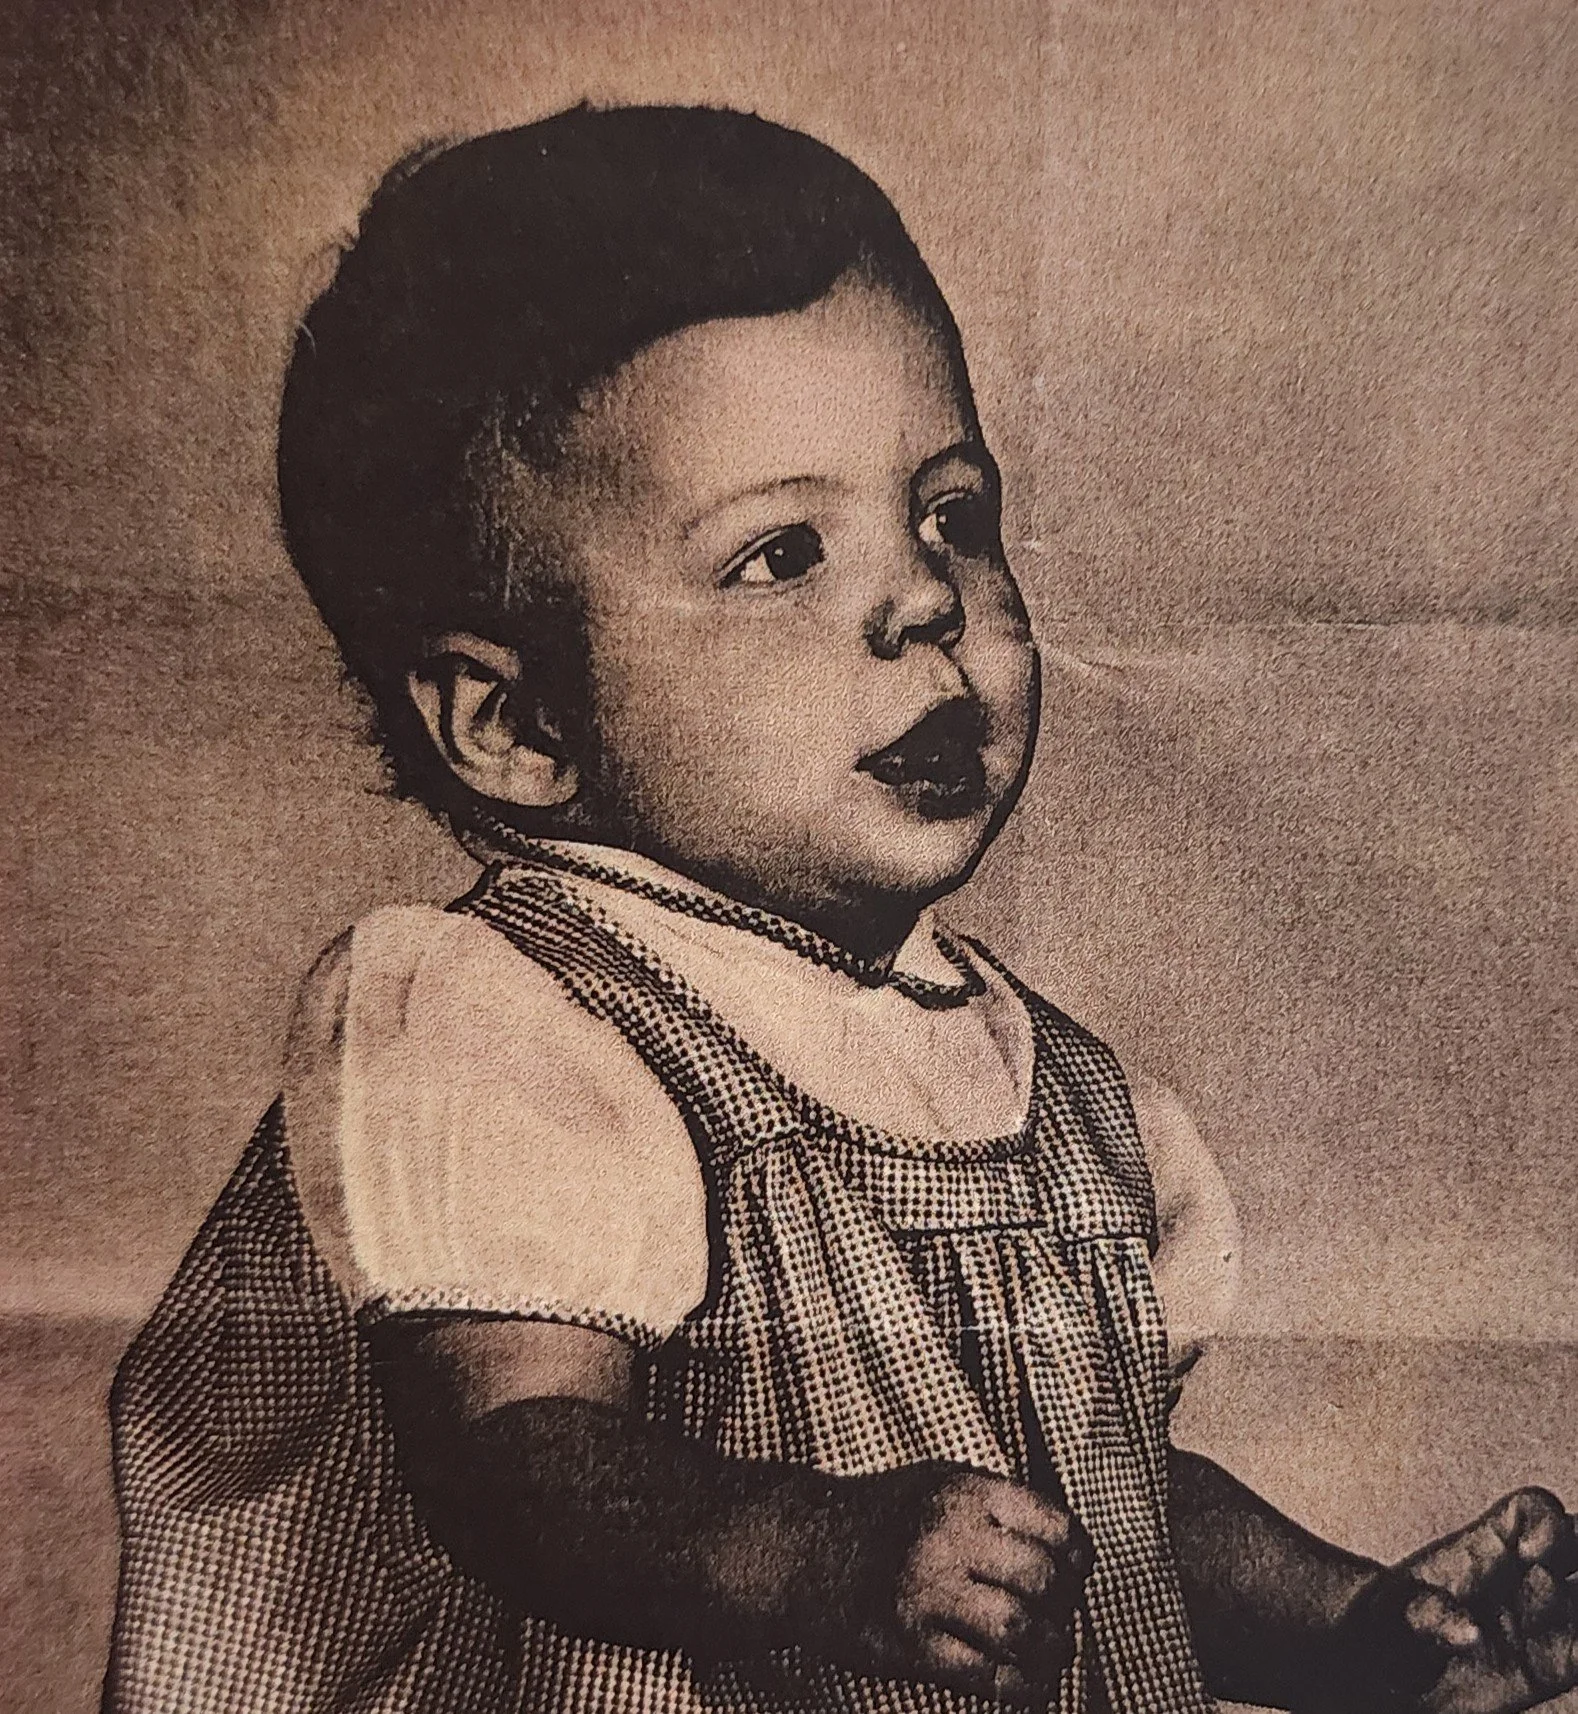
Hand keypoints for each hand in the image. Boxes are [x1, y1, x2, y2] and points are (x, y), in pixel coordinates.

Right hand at [872, 1470, 1091, 1699]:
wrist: (805, 1549)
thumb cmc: (886, 1517)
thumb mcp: (940, 1482)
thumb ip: (999, 1507)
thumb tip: (1070, 1553)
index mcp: (962, 1491)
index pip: (1053, 1525)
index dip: (1076, 1556)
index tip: (1073, 1573)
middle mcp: (946, 1536)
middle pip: (1042, 1580)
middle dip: (1063, 1608)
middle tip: (1059, 1619)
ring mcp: (925, 1592)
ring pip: (1020, 1631)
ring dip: (1050, 1652)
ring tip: (1051, 1655)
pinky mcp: (909, 1645)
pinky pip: (987, 1677)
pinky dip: (1022, 1688)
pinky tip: (1027, 1685)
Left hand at [1331, 1489, 1577, 1713]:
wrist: (1381, 1674)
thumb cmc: (1381, 1626)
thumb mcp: (1388, 1611)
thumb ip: (1425, 1614)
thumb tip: (1469, 1631)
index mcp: (1482, 1550)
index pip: (1530, 1514)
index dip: (1545, 1523)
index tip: (1533, 1556)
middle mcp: (1520, 1581)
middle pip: (1576, 1545)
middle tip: (1571, 1588)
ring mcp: (1539, 1623)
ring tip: (1575, 1624)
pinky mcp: (1547, 1668)